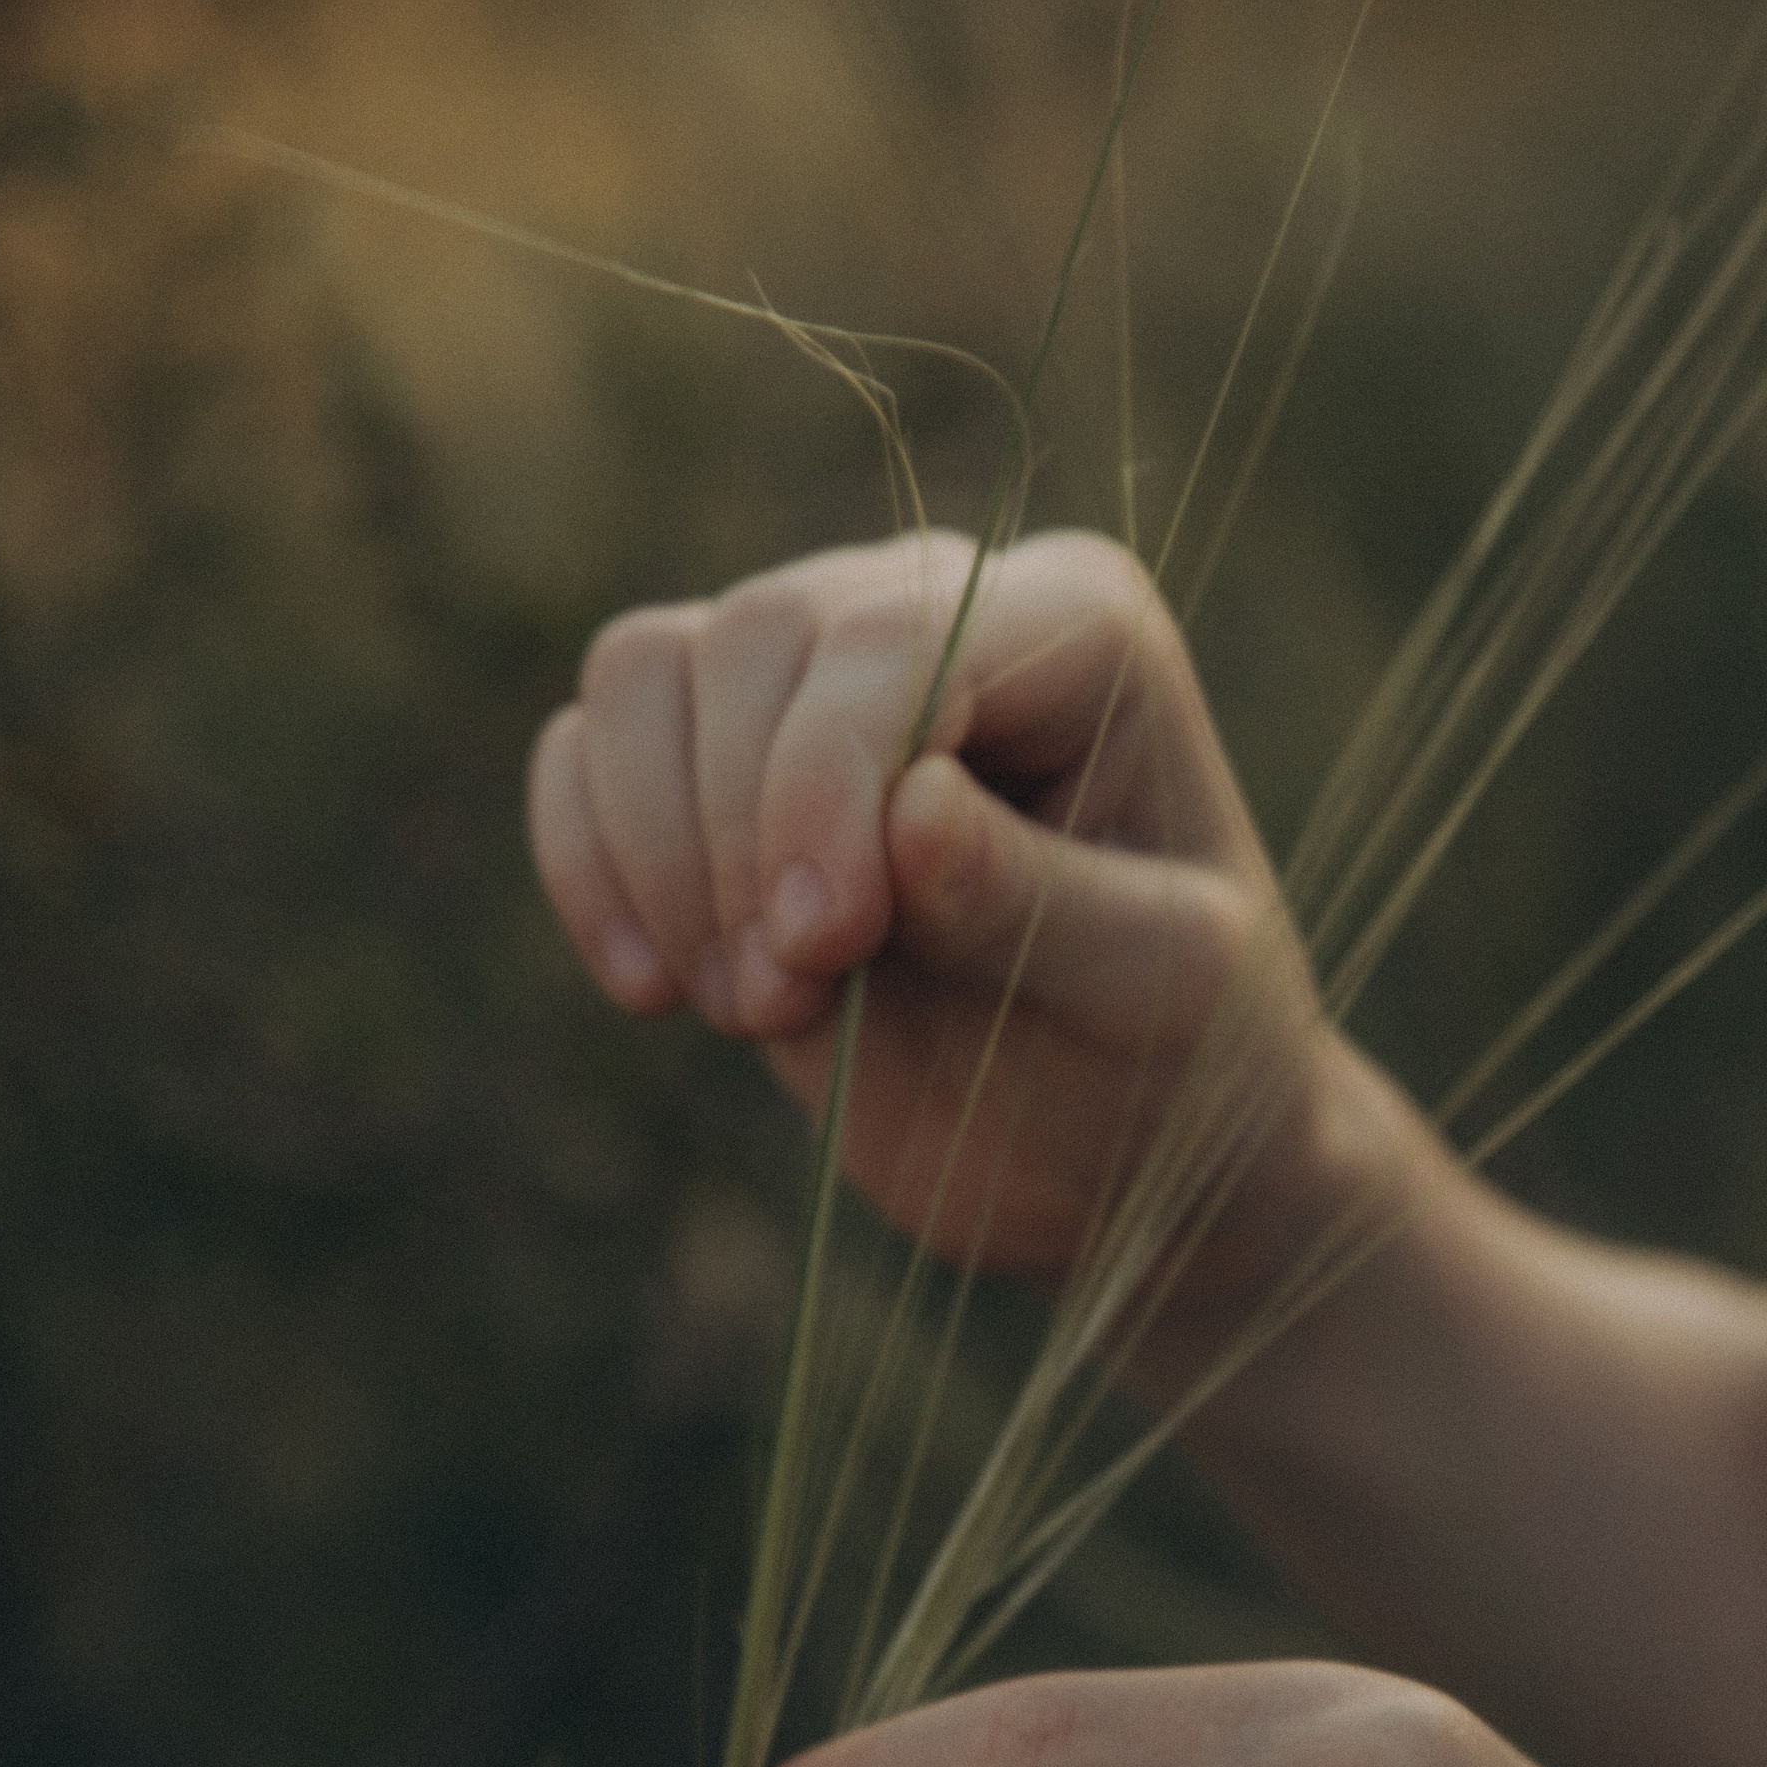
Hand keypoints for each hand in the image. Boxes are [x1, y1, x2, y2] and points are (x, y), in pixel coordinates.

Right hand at [528, 526, 1364, 1310]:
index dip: (822, 778)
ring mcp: (816, 689)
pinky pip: (586, 752)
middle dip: (742, 839)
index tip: (826, 949)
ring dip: (662, 859)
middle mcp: (935, 612)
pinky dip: (587, 867)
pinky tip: (651, 991)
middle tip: (797, 1005)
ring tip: (760, 1010)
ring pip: (645, 676)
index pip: (891, 635)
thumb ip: (1039, 900)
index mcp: (1076, 628)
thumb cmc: (1179, 1060)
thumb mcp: (1157, 991)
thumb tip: (910, 812)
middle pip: (751, 640)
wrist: (1119, 1154)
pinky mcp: (721, 779)